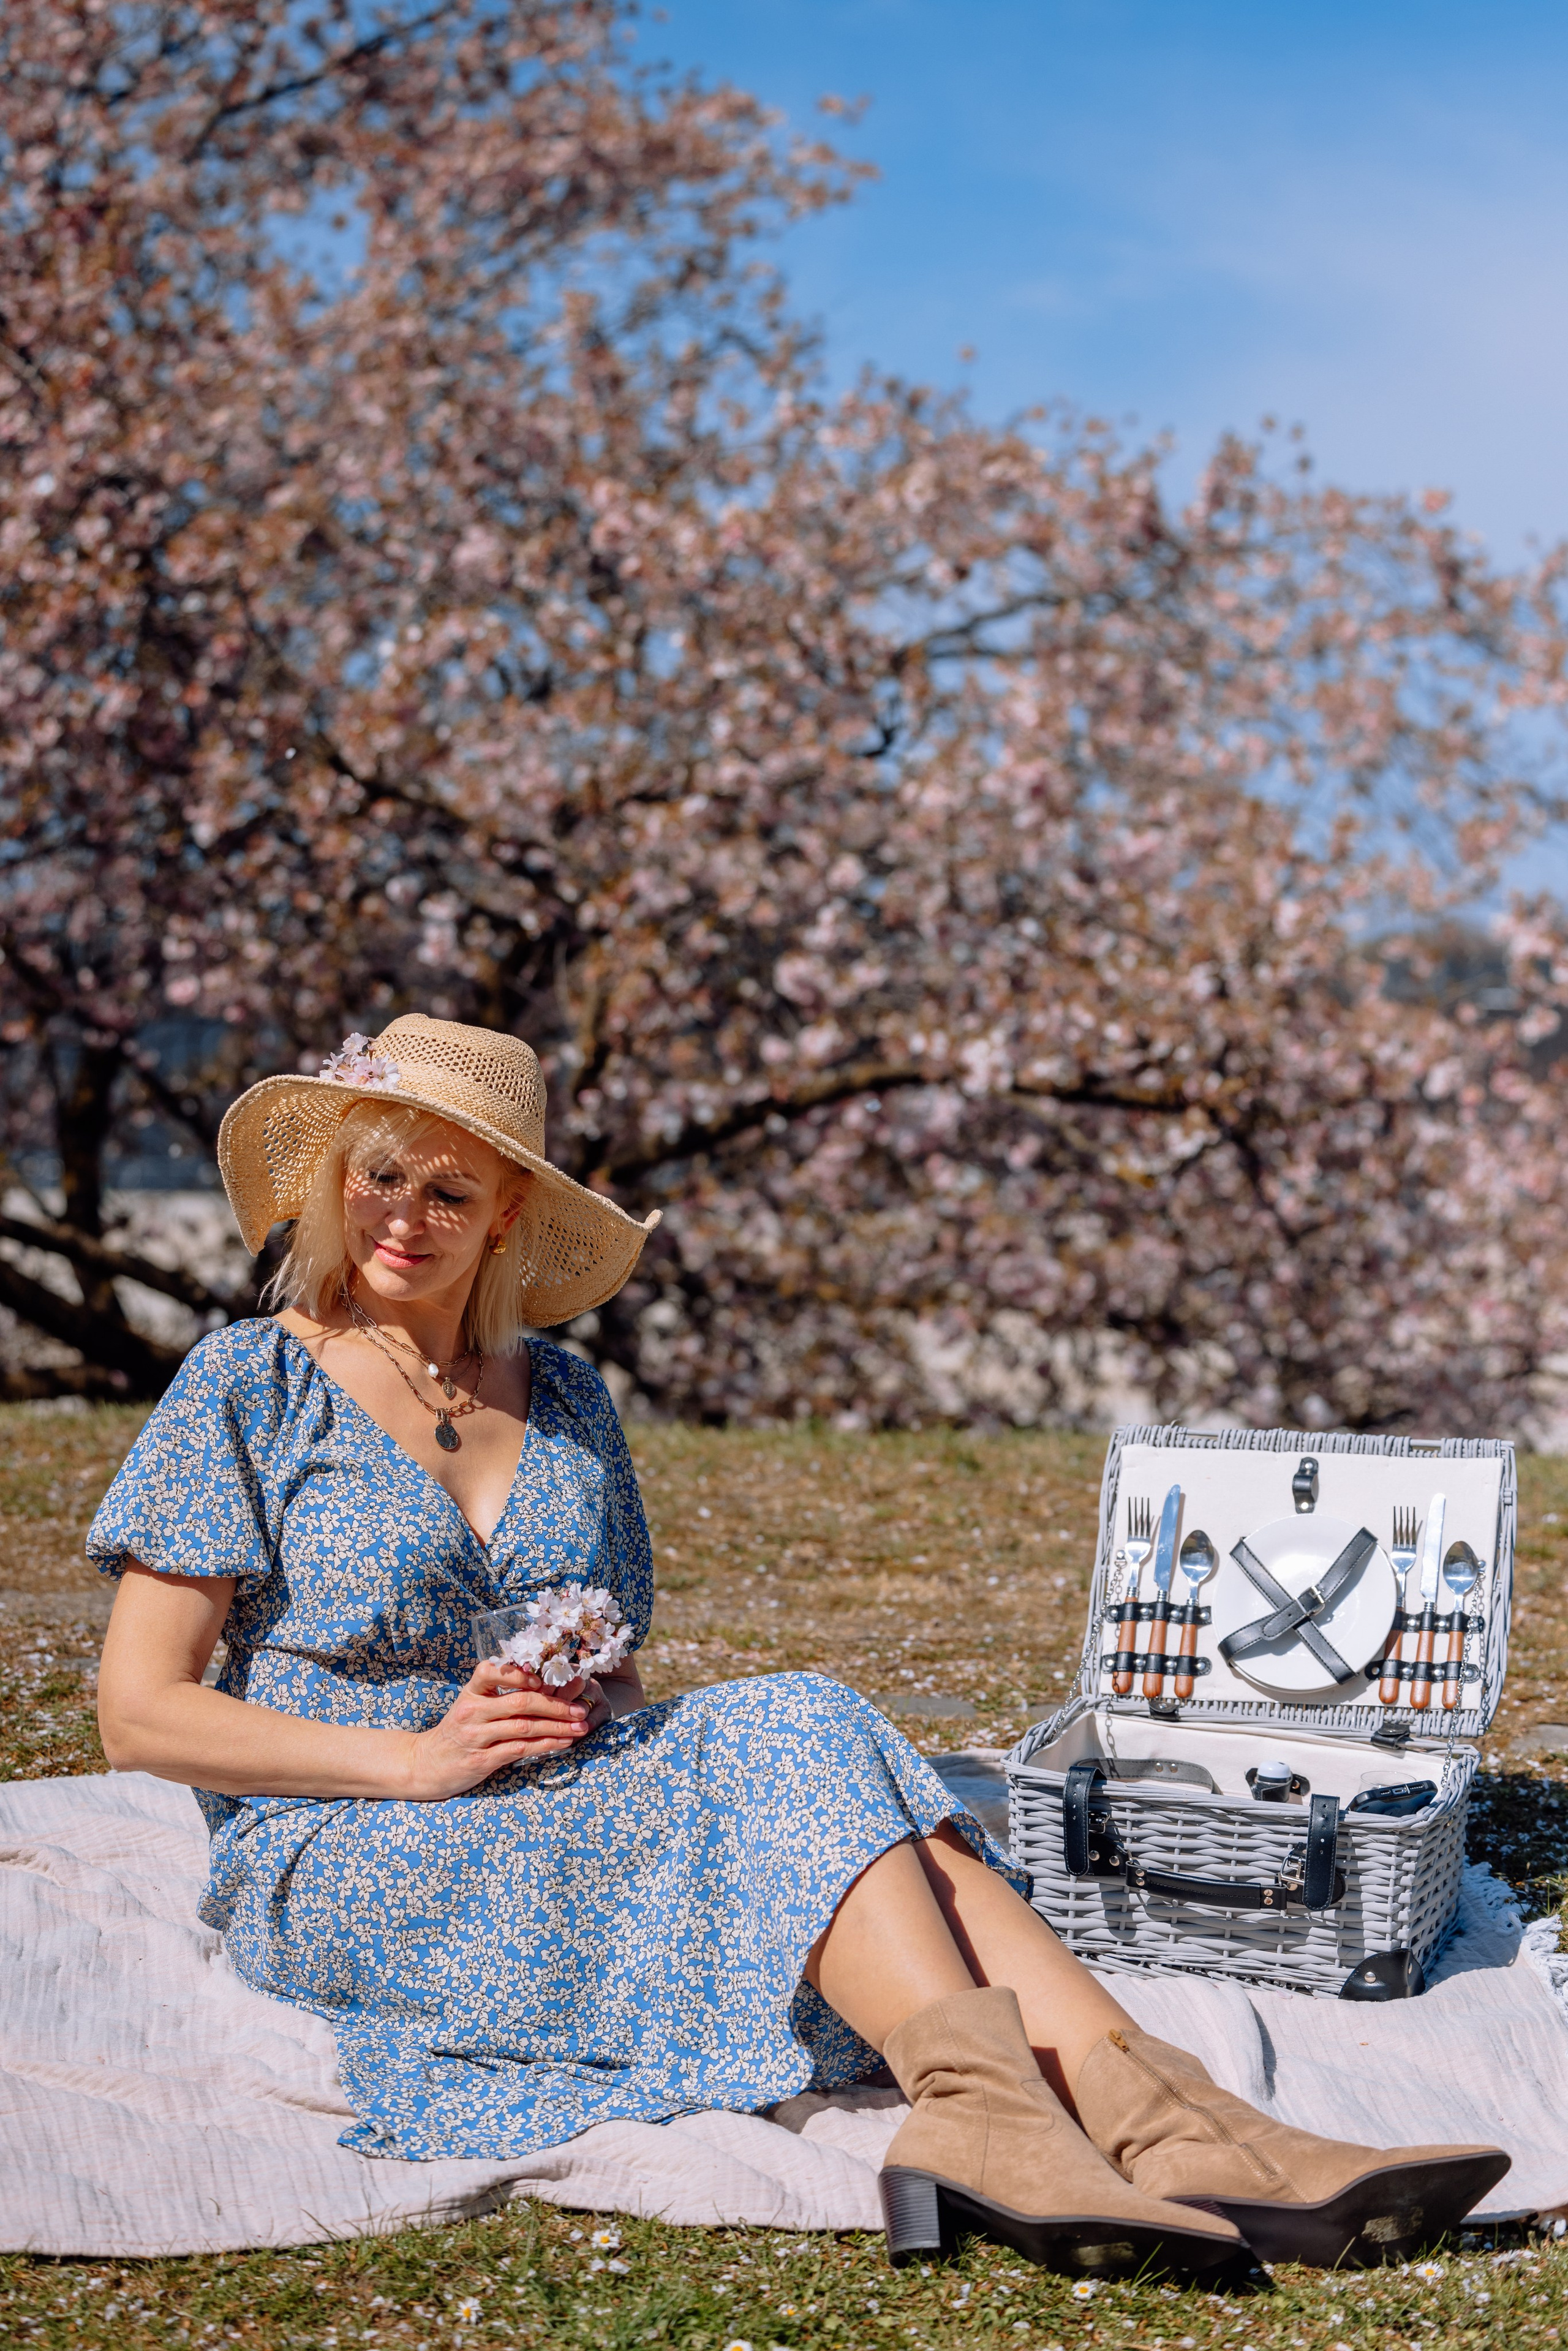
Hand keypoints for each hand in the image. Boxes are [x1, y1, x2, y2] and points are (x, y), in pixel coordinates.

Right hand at [403, 1660, 603, 1799]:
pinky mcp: (481, 1760)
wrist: (426, 1764)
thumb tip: (543, 1682)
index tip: (547, 1677)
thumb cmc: (457, 1731)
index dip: (522, 1673)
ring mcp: (476, 1736)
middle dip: (555, 1704)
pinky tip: (562, 1743)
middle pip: (520, 1701)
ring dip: (557, 1727)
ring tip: (580, 1726)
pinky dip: (545, 1745)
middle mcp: (472, 1711)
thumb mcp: (471, 1705)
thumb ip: (499, 1693)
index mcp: (471, 1691)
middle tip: (580, 1707)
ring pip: (524, 1727)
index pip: (492, 1670)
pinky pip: (519, 1750)